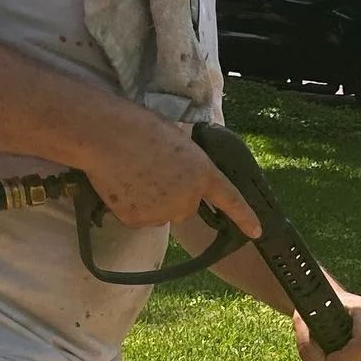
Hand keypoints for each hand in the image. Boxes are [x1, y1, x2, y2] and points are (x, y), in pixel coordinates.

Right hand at [82, 106, 262, 241]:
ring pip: (161, 214)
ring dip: (151, 201)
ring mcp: (163, 213)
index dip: (245, 217)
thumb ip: (189, 165)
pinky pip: (139, 218)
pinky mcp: (138, 221)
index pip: (230, 200)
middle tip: (151, 172)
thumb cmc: (140, 127)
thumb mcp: (177, 141)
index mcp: (203, 173)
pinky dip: (131, 207)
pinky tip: (122, 184)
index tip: (256, 232)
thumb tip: (182, 177)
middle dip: (172, 196)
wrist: (105, 135)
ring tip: (134, 174)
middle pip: (185, 208)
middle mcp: (188, 199)